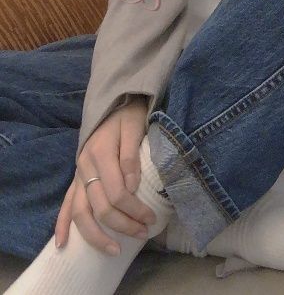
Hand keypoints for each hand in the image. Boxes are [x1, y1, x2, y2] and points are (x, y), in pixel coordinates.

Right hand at [55, 96, 156, 254]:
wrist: (114, 103)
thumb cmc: (129, 116)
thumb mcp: (135, 128)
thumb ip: (131, 157)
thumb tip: (132, 188)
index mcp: (100, 154)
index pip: (117, 193)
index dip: (134, 209)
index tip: (151, 218)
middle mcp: (85, 167)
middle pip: (100, 207)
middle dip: (123, 224)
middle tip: (143, 232)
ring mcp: (78, 174)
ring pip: (80, 212)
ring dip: (96, 235)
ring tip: (114, 250)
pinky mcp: (76, 178)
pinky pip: (66, 204)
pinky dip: (62, 225)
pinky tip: (63, 244)